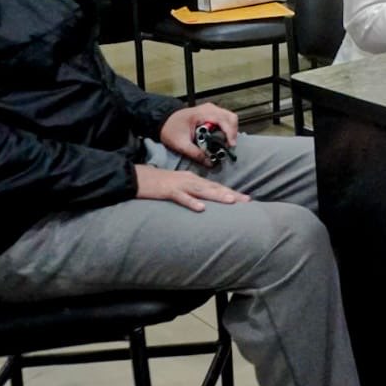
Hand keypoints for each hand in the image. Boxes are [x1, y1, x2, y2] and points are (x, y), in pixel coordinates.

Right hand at [135, 164, 249, 211]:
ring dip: (217, 196)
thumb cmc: (160, 184)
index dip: (232, 192)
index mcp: (194, 180)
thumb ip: (193, 192)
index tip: (247, 199)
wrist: (139, 178)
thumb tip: (207, 201)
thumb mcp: (180, 187)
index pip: (216, 186)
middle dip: (231, 194)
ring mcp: (180, 185)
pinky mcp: (169, 191)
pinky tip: (201, 208)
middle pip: (214, 188)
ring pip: (202, 191)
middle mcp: (191, 180)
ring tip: (232, 201)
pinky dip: (191, 202)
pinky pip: (181, 198)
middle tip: (247, 201)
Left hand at [161, 103, 239, 165]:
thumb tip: (210, 163)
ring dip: (231, 131)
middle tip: (229, 146)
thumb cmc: (170, 129)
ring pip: (230, 118)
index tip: (230, 145)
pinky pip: (225, 119)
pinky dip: (227, 128)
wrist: (163, 120)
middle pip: (231, 117)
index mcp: (202, 113)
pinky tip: (222, 138)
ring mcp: (211, 109)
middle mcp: (210, 109)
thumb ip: (196, 154)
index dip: (230, 133)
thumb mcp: (181, 144)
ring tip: (226, 143)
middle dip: (233, 132)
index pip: (223, 120)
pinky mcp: (211, 113)